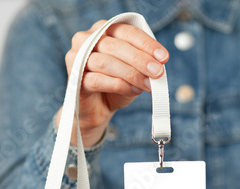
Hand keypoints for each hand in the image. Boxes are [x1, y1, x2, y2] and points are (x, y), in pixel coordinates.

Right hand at [56, 20, 168, 146]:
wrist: (98, 109)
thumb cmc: (116, 84)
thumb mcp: (134, 71)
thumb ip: (144, 64)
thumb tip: (158, 65)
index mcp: (104, 30)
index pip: (127, 31)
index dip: (147, 44)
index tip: (164, 58)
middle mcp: (87, 39)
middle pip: (117, 46)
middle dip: (141, 59)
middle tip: (158, 72)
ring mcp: (77, 58)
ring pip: (106, 62)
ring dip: (131, 74)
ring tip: (148, 85)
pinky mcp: (75, 79)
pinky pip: (98, 80)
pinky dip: (119, 85)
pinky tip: (133, 90)